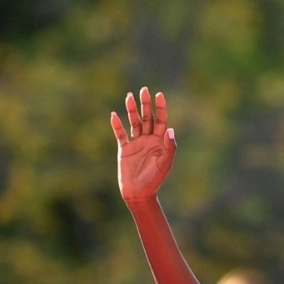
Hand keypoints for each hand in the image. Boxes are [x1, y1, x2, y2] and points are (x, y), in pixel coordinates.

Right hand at [110, 87, 176, 201]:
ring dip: (131, 110)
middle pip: (147, 118)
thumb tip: (169, 129)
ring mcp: (136, 143)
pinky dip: (117, 125)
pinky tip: (114, 115)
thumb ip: (169, 147)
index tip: (159, 95)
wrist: (139, 192)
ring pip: (134, 122)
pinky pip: (120, 134)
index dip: (161, 108)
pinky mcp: (124, 148)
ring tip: (129, 96)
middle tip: (144, 90)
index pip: (161, 121)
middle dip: (145, 104)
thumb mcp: (165, 163)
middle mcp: (148, 139)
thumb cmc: (155, 179)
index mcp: (160, 142)